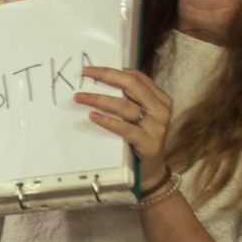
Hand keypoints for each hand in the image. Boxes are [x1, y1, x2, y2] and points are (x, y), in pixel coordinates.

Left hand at [76, 65, 174, 186]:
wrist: (150, 171)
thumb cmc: (139, 139)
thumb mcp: (138, 117)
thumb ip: (128, 100)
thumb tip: (99, 82)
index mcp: (160, 99)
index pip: (137, 77)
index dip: (113, 71)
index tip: (89, 69)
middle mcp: (161, 109)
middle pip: (132, 86)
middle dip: (106, 77)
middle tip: (84, 74)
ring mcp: (156, 126)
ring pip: (126, 106)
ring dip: (99, 99)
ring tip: (80, 97)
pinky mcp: (148, 143)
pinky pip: (125, 129)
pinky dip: (107, 121)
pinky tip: (92, 116)